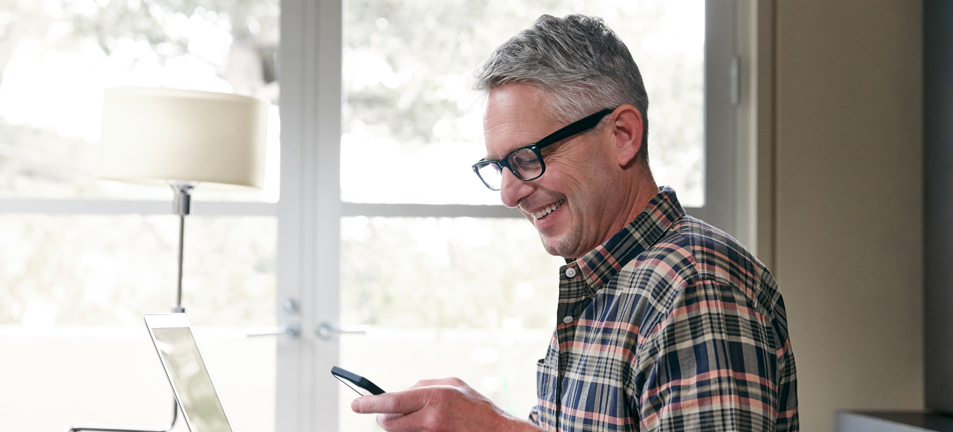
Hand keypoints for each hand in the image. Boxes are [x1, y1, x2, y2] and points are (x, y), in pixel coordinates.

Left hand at [351, 377, 540, 431]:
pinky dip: (413, 431)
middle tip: (384, 414)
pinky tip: (427, 427)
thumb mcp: (452, 384)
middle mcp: (430, 418)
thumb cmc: (475, 406)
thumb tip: (402, 391)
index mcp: (433, 396)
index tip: (356, 404)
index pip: (391, 401)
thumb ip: (424, 385)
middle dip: (383, 418)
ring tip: (417, 419)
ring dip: (399, 426)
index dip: (369, 403)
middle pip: (388, 423)